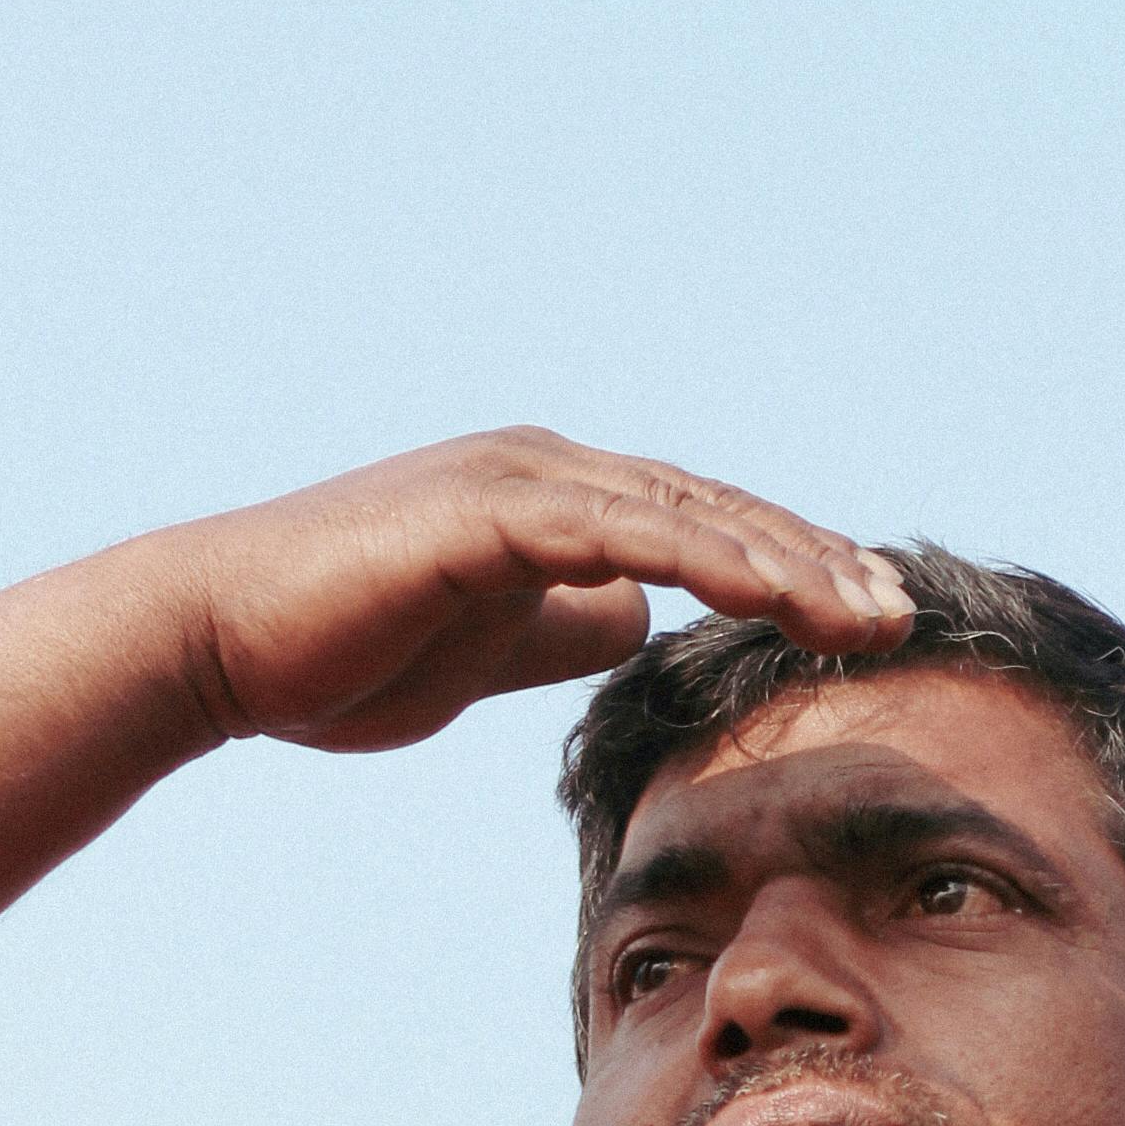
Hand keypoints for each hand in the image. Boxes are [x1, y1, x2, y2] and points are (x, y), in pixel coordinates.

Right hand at [178, 430, 914, 755]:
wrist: (222, 641)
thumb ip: (559, 628)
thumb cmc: (337, 654)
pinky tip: (770, 593)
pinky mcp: (490, 511)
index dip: (789, 575)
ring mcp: (520, 480)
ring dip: (788, 561)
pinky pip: (622, 529)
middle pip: (717, 510)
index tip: (865, 625)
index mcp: (553, 505)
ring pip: (687, 512)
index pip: (700, 532)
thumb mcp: (483, 650)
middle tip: (902, 614)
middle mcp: (548, 471)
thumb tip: (635, 626)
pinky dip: (705, 556)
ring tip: (868, 614)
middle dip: (816, 562)